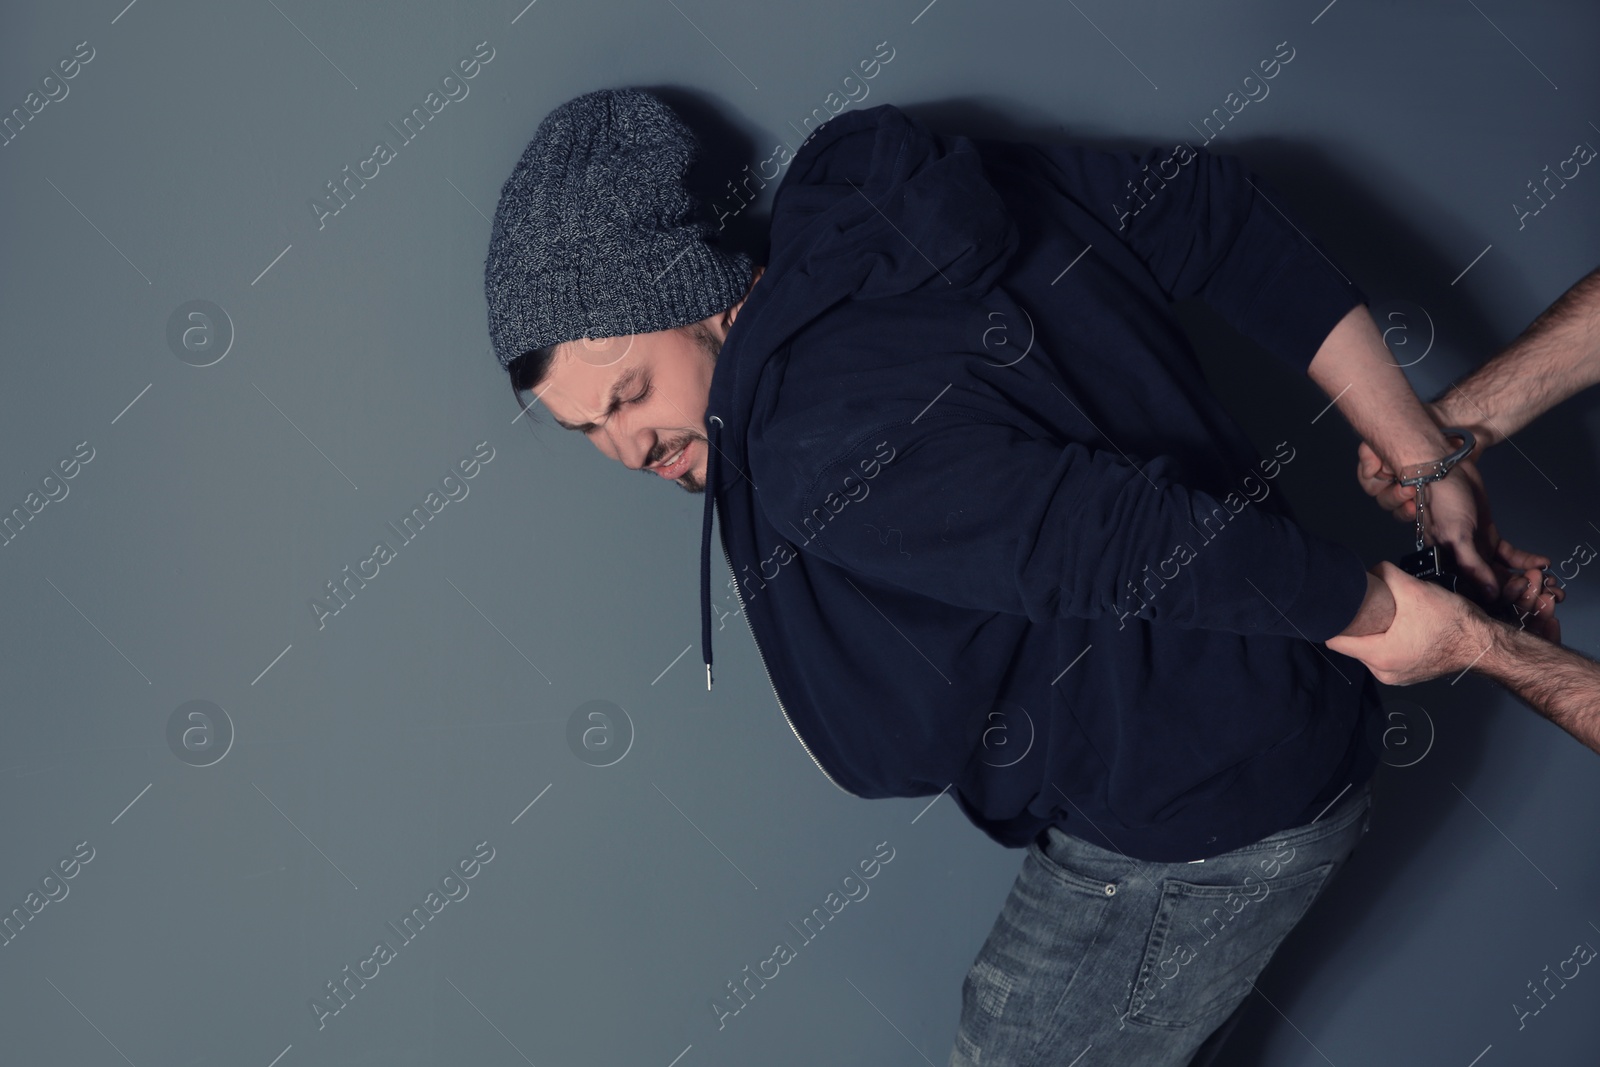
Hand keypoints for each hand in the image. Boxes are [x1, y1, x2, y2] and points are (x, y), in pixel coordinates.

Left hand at [1327, 561, 1562, 684]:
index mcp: (1380, 657)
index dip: (1335, 621)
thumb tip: (1371, 571)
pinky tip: (1402, 626)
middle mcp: (1384, 672)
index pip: (1336, 641)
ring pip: (1371, 648)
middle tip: (1369, 607)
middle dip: (1359, 624)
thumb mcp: (1414, 589)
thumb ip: (1386, 575)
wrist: (1483, 643)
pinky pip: (1388, 653)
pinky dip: (1390, 640)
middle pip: (1353, 644)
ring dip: (1376, 631)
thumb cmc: (1453, 622)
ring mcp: (1397, 675)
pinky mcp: (1409, 673)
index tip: (1337, 608)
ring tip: (1390, 616)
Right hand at [1356, 443, 1552, 605]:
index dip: (1498, 598)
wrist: (1447, 471)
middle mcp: (1463, 562)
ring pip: (1504, 572)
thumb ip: (1471, 565)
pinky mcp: (1489, 538)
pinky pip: (1511, 555)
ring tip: (1544, 578)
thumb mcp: (1455, 535)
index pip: (1475, 592)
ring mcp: (1478, 550)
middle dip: (1517, 590)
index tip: (1520, 598)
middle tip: (1539, 589)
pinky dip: (1527, 560)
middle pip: (1492, 585)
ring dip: (1525, 576)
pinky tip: (1542, 562)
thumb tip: (1489, 593)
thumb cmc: (1442, 500)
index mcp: (1448, 565)